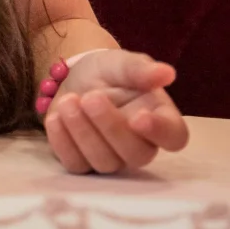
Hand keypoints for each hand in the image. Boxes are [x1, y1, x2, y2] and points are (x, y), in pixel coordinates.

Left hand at [44, 49, 190, 173]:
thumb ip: (142, 70)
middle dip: (111, 127)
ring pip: (104, 162)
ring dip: (83, 132)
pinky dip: (63, 142)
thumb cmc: (109, 72)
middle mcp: (141, 144)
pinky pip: (76, 165)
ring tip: (68, 102)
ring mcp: (112, 157)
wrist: (75, 78)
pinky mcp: (82, 162)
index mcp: (160, 118)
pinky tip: (55, 118)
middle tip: (91, 97)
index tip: (139, 117)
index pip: (174, 137)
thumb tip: (166, 73)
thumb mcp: (122, 63)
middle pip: (137, 154)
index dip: (160, 132)